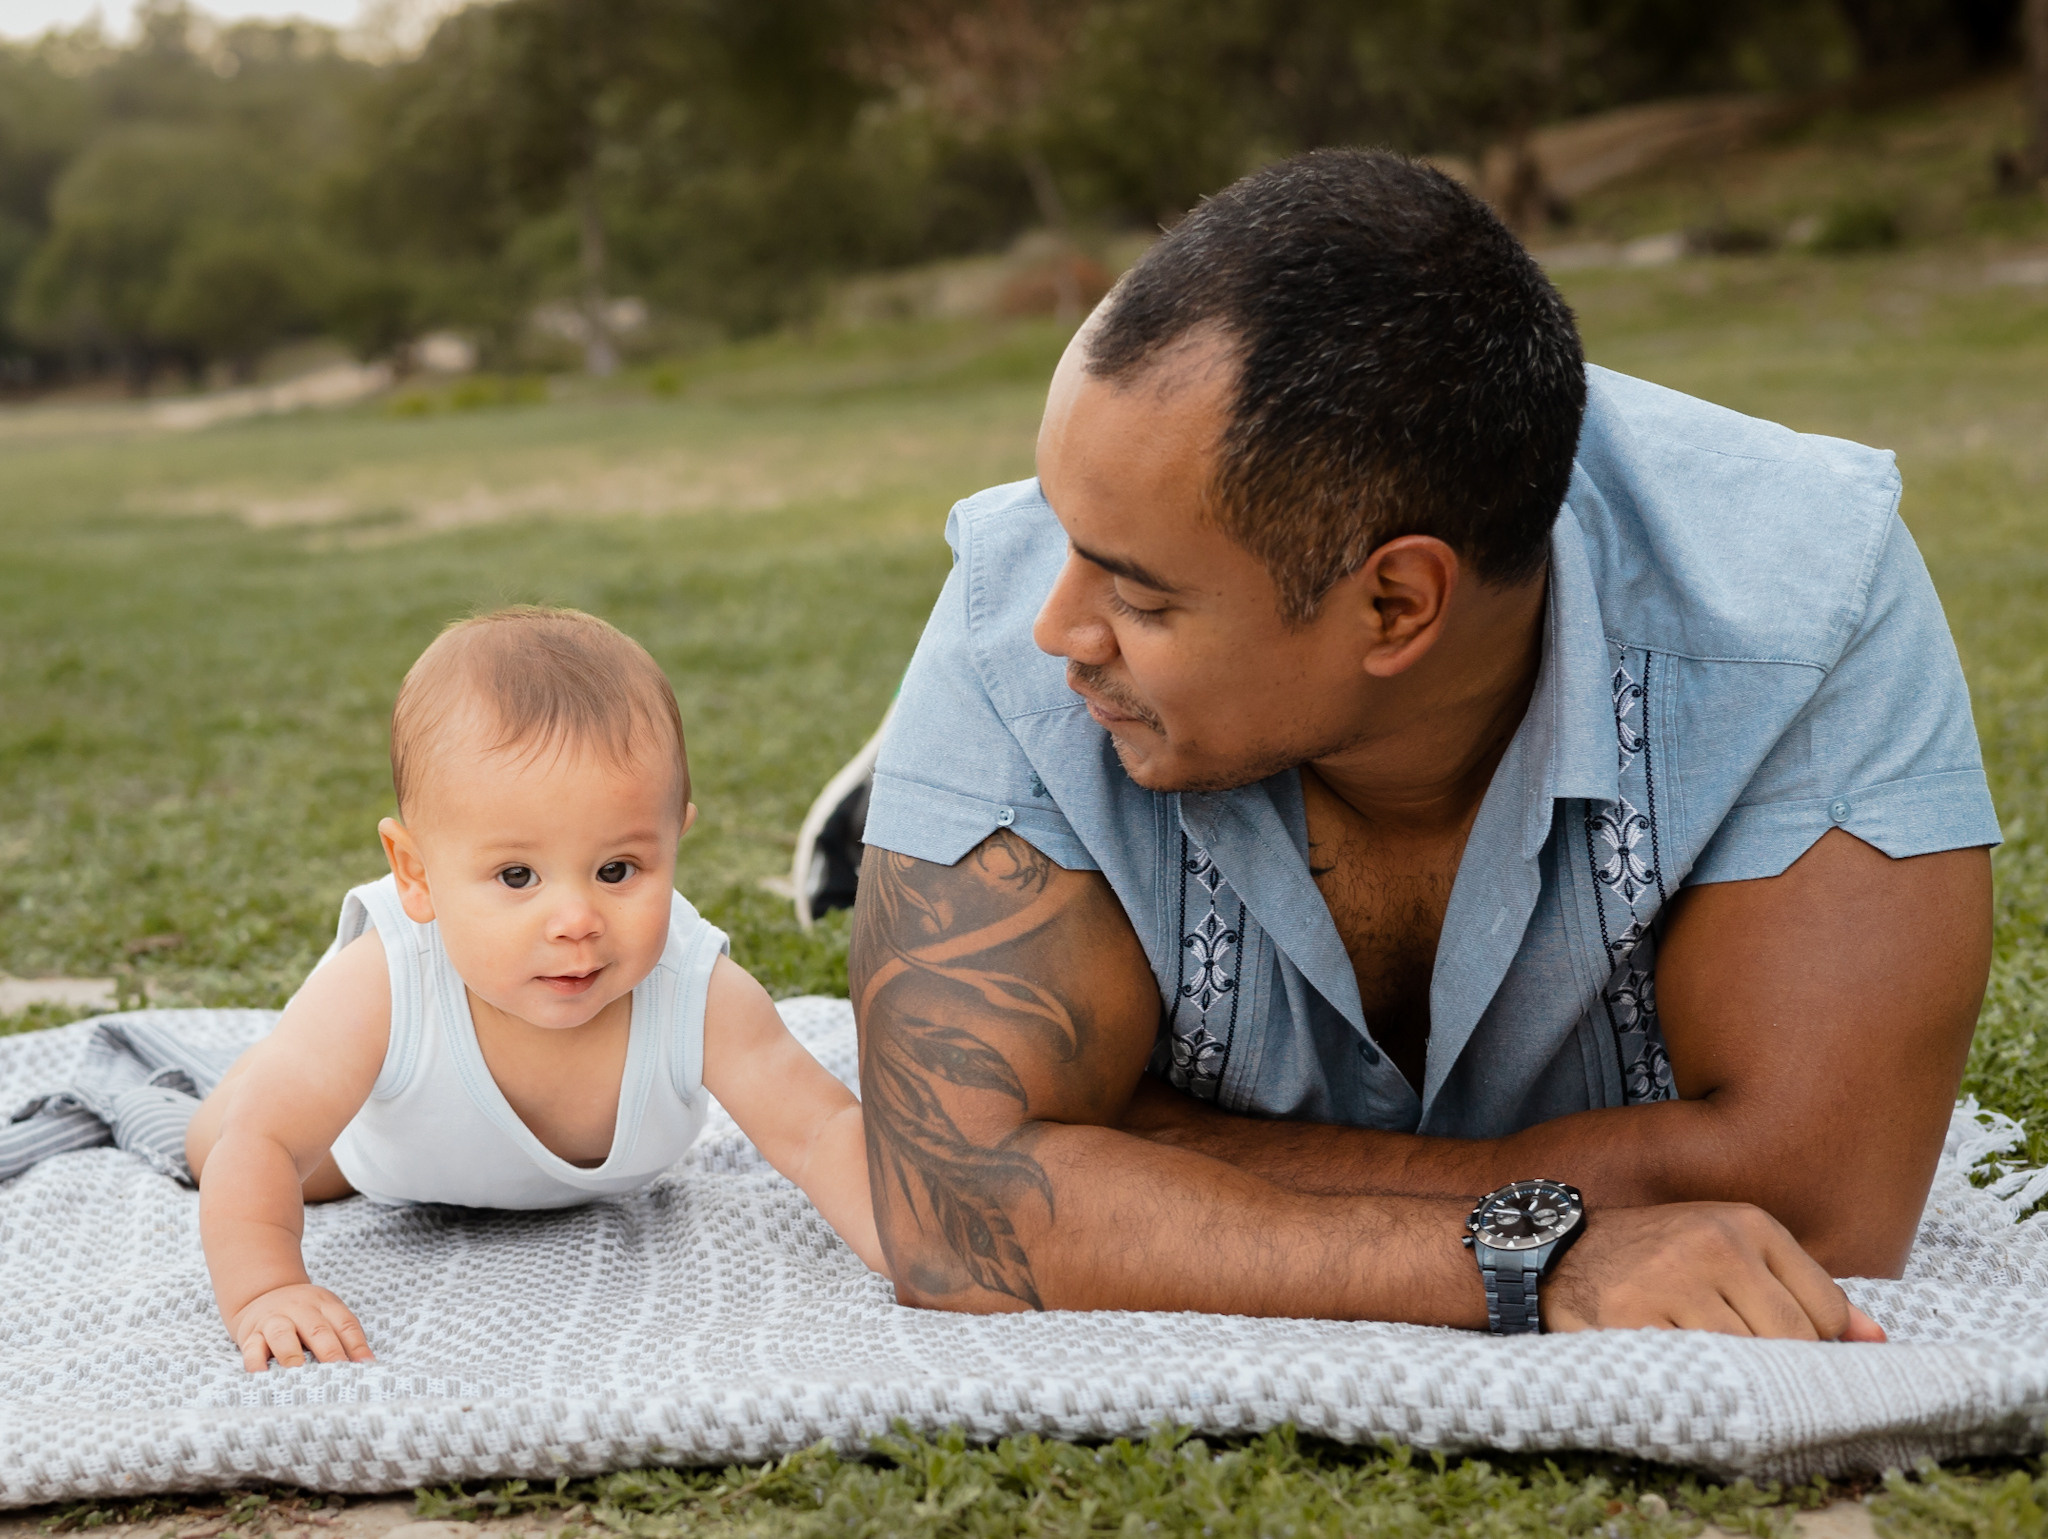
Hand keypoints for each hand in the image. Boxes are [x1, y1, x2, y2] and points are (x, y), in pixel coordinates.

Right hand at [229, 1283, 374, 1369]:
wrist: (262, 1293)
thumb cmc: (302, 1313)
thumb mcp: (325, 1314)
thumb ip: (342, 1336)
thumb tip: (365, 1365)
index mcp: (324, 1304)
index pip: (345, 1324)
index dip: (357, 1345)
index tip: (366, 1365)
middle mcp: (300, 1309)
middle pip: (317, 1329)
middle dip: (329, 1351)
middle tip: (338, 1373)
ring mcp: (274, 1320)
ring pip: (283, 1335)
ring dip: (292, 1356)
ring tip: (299, 1375)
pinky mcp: (251, 1334)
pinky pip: (252, 1348)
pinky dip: (255, 1362)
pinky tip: (262, 1375)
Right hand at [1543, 1202, 1887, 1341]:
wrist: (1555, 1248)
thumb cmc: (1658, 1256)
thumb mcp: (1732, 1248)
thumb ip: (1804, 1289)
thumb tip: (1877, 1342)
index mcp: (1748, 1224)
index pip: (1825, 1312)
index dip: (1809, 1343)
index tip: (1775, 1345)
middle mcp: (1714, 1244)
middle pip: (1792, 1342)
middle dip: (1774, 1364)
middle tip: (1739, 1362)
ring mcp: (1671, 1281)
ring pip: (1745, 1361)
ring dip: (1731, 1375)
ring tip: (1704, 1360)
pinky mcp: (1630, 1318)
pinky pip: (1691, 1371)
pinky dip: (1690, 1381)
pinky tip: (1674, 1365)